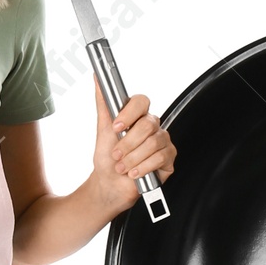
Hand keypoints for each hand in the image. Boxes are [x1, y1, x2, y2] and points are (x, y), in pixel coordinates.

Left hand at [90, 81, 173, 215]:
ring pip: (153, 143)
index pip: (141, 101)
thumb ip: (103, 103)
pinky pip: (160, 158)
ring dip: (133, 158)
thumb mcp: (102, 129)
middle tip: (117, 154)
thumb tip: (97, 79)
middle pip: (147, 125)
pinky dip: (143, 168)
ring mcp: (162, 141)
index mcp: (137, 116)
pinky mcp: (169, 158)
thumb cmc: (107, 158)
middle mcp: (152, 126)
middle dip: (128, 144)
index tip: (116, 127)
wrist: (110, 185)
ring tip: (123, 166)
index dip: (129, 114)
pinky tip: (134, 173)